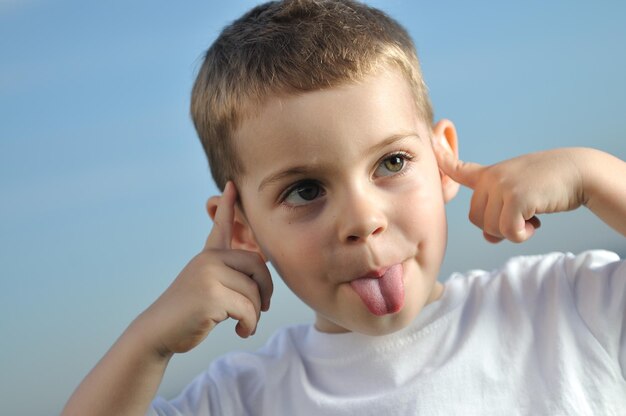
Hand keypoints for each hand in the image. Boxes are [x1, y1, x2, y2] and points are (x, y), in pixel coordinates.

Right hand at [141, 181, 272, 355]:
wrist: (158, 332)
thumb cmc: (188, 314)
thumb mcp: (206, 287)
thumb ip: (227, 277)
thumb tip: (260, 277)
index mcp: (208, 256)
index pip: (220, 226)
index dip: (227, 206)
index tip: (232, 185)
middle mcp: (208, 260)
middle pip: (257, 265)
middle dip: (266, 290)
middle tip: (264, 308)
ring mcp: (209, 276)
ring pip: (254, 292)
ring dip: (255, 315)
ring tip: (245, 325)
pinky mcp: (211, 296)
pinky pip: (248, 309)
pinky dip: (249, 325)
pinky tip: (240, 331)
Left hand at [433, 142, 584, 242]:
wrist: (579, 172)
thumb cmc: (549, 186)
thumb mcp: (518, 196)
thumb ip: (498, 214)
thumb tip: (489, 237)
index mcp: (489, 174)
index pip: (459, 169)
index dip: (442, 161)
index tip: (428, 144)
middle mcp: (491, 178)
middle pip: (476, 219)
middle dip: (498, 226)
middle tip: (522, 217)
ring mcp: (502, 185)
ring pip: (492, 228)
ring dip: (514, 231)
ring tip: (532, 216)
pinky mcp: (516, 197)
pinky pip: (508, 232)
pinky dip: (522, 235)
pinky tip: (536, 223)